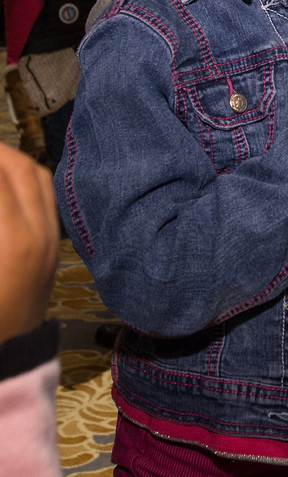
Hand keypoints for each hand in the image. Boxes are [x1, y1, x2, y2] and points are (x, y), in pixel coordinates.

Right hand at [0, 142, 59, 343]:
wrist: (5, 355)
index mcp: (10, 240)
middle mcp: (37, 233)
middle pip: (17, 169)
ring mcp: (51, 237)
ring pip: (36, 177)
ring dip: (8, 159)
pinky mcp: (54, 244)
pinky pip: (46, 195)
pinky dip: (24, 177)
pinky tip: (3, 178)